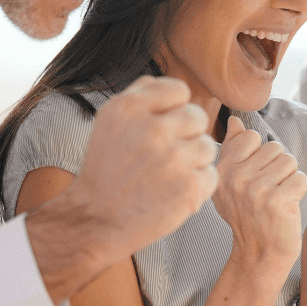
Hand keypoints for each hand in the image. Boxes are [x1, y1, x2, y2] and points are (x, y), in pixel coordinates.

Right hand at [53, 76, 217, 259]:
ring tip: (168, 175)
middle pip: (197, 117)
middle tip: (166, 154)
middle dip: (186, 134)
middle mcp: (153, 130)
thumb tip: (166, 85)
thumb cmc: (105, 172)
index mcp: (130, 108)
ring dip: (193, 161)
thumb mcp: (108, 122)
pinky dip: (197, 186)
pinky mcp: (189, 188)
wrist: (95, 220)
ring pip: (208, 146)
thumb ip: (138, 95)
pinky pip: (211, 175)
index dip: (175, 108)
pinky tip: (173, 192)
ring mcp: (173, 160)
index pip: (179, 90)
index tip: (164, 126)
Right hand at [213, 116, 306, 267]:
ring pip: (289, 161)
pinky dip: (299, 191)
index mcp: (222, 170)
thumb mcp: (229, 184)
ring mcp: (256, 189)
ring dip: (290, 178)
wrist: (258, 254)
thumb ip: (232, 149)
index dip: (261, 155)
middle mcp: (236, 178)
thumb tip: (234, 121)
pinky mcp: (278, 200)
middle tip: (268, 191)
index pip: (251, 137)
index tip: (255, 177)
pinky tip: (287, 206)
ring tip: (278, 197)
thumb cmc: (247, 216)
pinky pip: (301, 178)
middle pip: (274, 147)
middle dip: (278, 167)